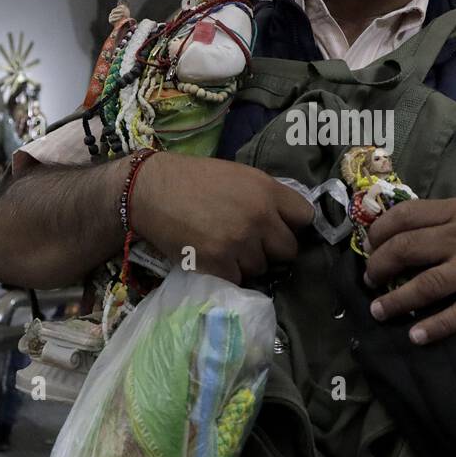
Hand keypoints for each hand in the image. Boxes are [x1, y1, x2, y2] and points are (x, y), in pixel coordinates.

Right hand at [129, 153, 314, 284]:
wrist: (150, 190)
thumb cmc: (193, 179)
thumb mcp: (239, 176)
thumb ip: (266, 197)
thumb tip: (287, 222)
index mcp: (267, 190)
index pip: (306, 217)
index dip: (293, 225)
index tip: (280, 228)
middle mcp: (259, 216)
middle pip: (288, 250)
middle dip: (272, 249)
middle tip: (250, 243)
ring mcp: (240, 242)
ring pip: (261, 268)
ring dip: (246, 263)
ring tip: (224, 247)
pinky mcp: (219, 264)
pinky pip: (238, 280)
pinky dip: (226, 274)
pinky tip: (212, 258)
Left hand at [363, 193, 455, 344]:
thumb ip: (453, 216)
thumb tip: (417, 228)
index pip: (405, 215)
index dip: (379, 231)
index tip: (369, 244)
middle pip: (405, 249)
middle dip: (379, 266)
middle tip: (370, 278)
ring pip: (425, 285)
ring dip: (394, 300)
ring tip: (378, 310)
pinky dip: (434, 326)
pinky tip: (416, 335)